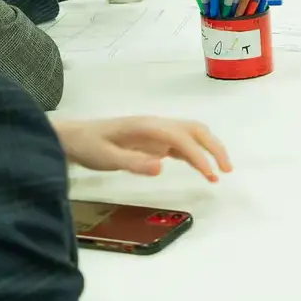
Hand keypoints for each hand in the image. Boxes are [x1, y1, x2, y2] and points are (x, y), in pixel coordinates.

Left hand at [52, 117, 231, 181]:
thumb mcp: (106, 158)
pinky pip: (182, 145)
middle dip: (214, 148)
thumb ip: (133, 163)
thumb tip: (161, 166)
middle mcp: (157, 125)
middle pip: (195, 130)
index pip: (182, 138)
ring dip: (209, 150)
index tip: (211, 175)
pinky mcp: (155, 141)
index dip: (199, 155)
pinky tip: (203, 171)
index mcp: (148, 127)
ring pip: (192, 135)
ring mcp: (157, 132)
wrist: (73, 138)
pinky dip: (197, 156)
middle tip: (227, 170)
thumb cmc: (88, 147)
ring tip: (220, 173)